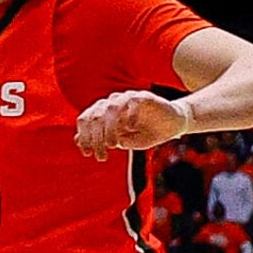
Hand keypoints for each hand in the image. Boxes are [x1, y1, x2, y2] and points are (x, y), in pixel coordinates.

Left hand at [74, 90, 192, 160]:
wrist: (174, 125)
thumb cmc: (149, 133)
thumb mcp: (124, 141)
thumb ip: (104, 139)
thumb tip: (78, 141)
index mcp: (104, 112)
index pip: (86, 120)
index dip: (84, 137)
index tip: (87, 154)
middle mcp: (112, 103)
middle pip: (95, 115)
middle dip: (95, 138)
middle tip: (101, 156)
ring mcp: (127, 98)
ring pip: (110, 108)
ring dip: (109, 129)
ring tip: (114, 145)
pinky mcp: (144, 96)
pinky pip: (131, 102)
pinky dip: (129, 116)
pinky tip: (131, 129)